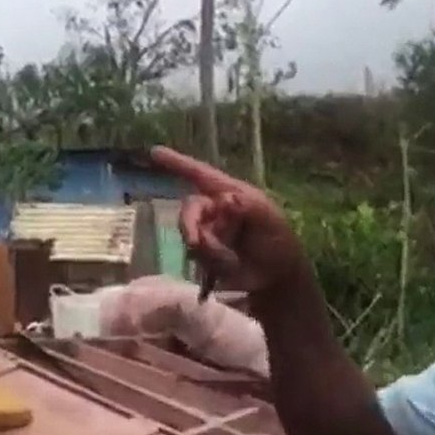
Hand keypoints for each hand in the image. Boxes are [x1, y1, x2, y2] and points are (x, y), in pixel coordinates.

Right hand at [149, 146, 307, 292]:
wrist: (277, 281)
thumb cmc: (279, 245)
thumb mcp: (270, 222)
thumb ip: (250, 208)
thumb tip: (226, 199)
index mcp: (232, 194)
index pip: (202, 174)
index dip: (179, 163)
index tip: (155, 152)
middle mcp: (217, 209)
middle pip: (191, 208)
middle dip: (189, 224)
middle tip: (195, 243)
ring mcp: (209, 231)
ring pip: (190, 233)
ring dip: (206, 248)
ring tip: (228, 261)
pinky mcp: (205, 254)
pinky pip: (195, 253)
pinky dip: (208, 261)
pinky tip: (227, 267)